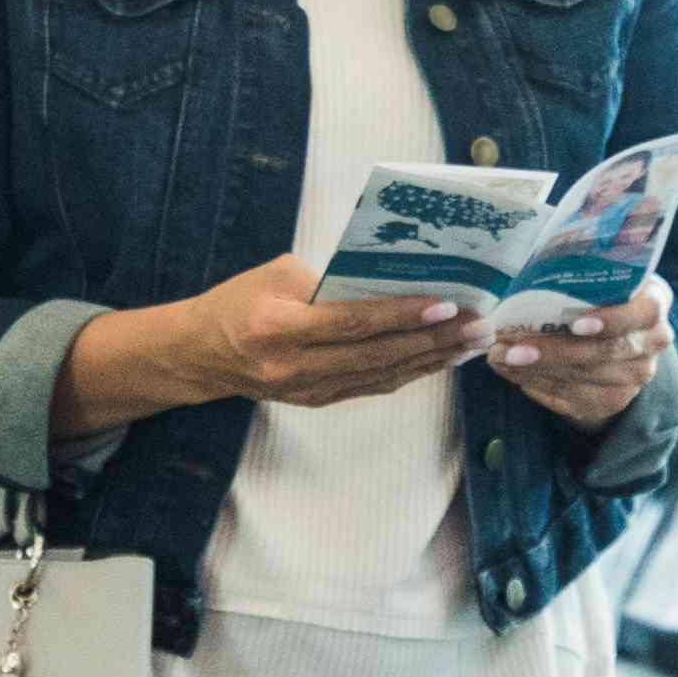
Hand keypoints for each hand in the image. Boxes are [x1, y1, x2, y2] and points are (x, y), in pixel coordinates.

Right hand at [149, 252, 476, 411]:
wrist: (199, 355)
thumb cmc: (238, 302)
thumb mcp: (275, 275)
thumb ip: (329, 278)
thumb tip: (389, 276)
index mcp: (279, 329)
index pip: (352, 323)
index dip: (402, 316)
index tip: (447, 305)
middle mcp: (295, 367)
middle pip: (377, 356)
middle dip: (434, 341)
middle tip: (479, 326)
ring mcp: (307, 391)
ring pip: (381, 377)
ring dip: (432, 361)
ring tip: (472, 344)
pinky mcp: (317, 401)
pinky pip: (372, 387)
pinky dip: (409, 373)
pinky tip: (440, 359)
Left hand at [490, 285, 675, 430]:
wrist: (618, 337)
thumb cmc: (599, 296)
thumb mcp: (599, 278)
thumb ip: (577, 276)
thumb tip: (520, 277)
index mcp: (653, 303)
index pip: (643, 312)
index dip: (611, 320)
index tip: (575, 324)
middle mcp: (653, 342)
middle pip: (605, 352)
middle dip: (554, 352)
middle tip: (510, 348)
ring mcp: (635, 377)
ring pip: (585, 379)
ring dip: (538, 370)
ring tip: (501, 358)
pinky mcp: (613, 402)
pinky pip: (573, 399)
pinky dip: (539, 386)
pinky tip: (513, 374)